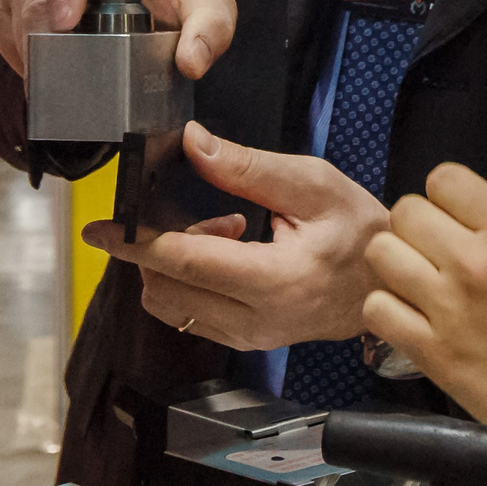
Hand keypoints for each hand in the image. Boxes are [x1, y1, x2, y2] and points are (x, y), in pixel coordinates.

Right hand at [0, 0, 235, 83]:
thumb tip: (190, 62)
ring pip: (12, 1)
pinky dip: (14, 48)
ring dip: (26, 44)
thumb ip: (211, 30)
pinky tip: (36, 72)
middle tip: (52, 76)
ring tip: (49, 83)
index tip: (65, 21)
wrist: (153, 10)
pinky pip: (0, 18)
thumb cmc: (176, 2)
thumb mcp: (209, 9)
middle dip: (40, 30)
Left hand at [86, 122, 388, 348]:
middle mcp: (258, 320)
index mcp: (277, 280)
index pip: (187, 263)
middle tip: (196, 213)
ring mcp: (250, 338)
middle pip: (167, 289)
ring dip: (173, 265)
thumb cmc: (358, 231)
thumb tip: (192, 143)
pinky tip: (225, 253)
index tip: (100, 228)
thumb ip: (247, 166)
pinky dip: (188, 282)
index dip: (136, 242)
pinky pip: (190, 315)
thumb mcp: (312, 183)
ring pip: (171, 307)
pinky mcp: (246, 341)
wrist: (386, 284)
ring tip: (221, 232)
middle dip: (157, 247)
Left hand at [362, 164, 486, 437]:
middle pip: (406, 211)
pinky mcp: (429, 350)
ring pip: (381, 253)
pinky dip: (387, 307)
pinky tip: (410, 314)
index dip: (450, 195)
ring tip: (418, 279)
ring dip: (398, 261)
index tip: (460, 217)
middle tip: (438, 249)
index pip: (443, 179)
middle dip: (421, 224)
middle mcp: (472, 261)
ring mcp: (445, 307)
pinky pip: (376, 308)